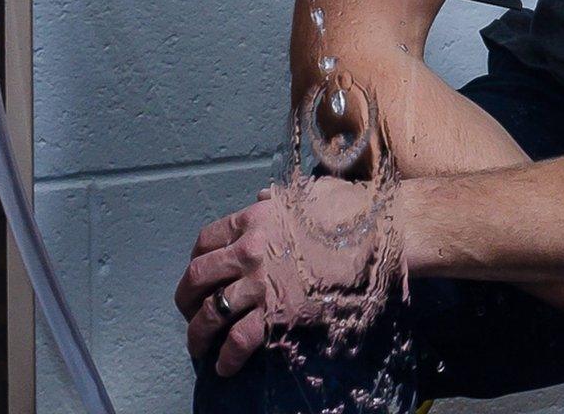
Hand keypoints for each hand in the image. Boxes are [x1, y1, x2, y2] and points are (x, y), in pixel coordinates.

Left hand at [173, 179, 384, 377]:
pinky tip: (223, 367)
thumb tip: (263, 198)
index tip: (198, 273)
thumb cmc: (346, 212)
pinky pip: (239, 339)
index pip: (206, 240)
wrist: (377, 236)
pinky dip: (227, 358)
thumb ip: (276, 201)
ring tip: (197, 347)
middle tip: (187, 310)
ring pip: (211, 311)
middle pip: (198, 276)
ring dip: (198, 333)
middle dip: (185, 298)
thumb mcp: (304, 195)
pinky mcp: (277, 312)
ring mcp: (260, 283)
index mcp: (252, 219)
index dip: (196, 260)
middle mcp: (248, 251)